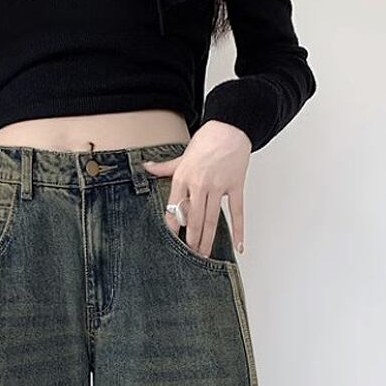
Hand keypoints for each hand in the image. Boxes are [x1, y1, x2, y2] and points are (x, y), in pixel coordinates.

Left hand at [142, 119, 250, 257]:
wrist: (230, 127)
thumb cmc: (207, 141)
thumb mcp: (182, 155)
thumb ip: (164, 167)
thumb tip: (146, 167)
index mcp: (183, 177)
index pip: (174, 208)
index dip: (172, 228)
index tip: (170, 243)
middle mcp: (199, 184)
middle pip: (193, 219)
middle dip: (191, 240)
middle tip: (189, 257)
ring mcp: (218, 186)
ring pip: (212, 219)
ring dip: (207, 240)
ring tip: (204, 255)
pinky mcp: (235, 186)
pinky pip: (237, 212)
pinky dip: (239, 230)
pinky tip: (238, 246)